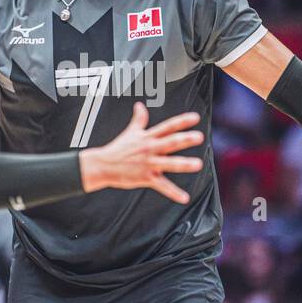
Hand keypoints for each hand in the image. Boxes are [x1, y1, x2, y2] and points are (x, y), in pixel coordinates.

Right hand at [79, 102, 204, 202]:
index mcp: (148, 137)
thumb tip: (139, 105)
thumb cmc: (118, 149)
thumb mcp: (130, 132)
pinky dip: (173, 193)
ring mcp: (148, 164)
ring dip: (184, 164)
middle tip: (199, 137)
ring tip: (197, 164)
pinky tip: (184, 197)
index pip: (168, 126)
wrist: (102, 165)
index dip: (182, 121)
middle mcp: (150, 149)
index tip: (195, 118)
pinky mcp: (145, 178)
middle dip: (185, 139)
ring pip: (169, 163)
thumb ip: (139, 119)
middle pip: (170, 142)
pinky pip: (162, 186)